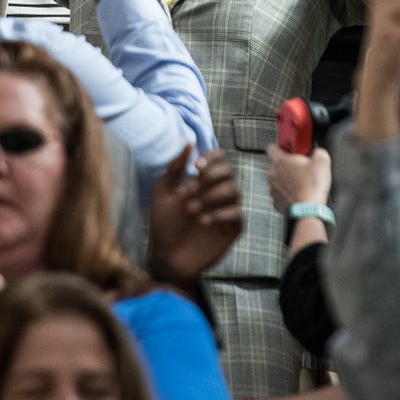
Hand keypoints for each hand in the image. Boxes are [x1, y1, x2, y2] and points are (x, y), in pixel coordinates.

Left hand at [150, 147, 242, 281]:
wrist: (166, 256)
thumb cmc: (163, 223)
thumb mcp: (163, 193)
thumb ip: (175, 168)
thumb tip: (189, 143)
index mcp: (203, 179)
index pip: (218, 157)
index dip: (211, 158)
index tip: (196, 167)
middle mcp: (218, 191)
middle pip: (228, 170)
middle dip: (209, 178)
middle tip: (188, 191)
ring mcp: (227, 209)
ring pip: (234, 189)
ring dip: (212, 196)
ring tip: (191, 209)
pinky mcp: (233, 227)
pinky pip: (237, 213)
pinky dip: (220, 214)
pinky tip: (203, 221)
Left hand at [265, 144, 331, 213]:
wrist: (308, 210)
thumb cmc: (311, 187)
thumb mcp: (322, 160)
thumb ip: (318, 151)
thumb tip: (318, 152)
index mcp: (280, 161)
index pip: (272, 147)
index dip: (282, 146)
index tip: (291, 148)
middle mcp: (273, 174)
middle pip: (277, 164)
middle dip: (288, 164)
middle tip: (302, 167)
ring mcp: (273, 188)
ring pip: (278, 179)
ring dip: (288, 179)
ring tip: (302, 182)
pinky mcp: (276, 201)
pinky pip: (281, 193)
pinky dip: (288, 192)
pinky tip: (300, 192)